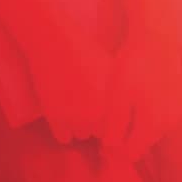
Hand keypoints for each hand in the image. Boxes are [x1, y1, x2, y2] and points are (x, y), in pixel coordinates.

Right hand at [20, 4, 112, 145]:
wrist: (53, 43)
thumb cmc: (85, 52)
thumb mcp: (113, 73)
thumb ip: (120, 97)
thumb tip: (128, 115)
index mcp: (114, 106)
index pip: (117, 128)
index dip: (110, 118)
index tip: (102, 108)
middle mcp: (98, 116)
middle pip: (99, 133)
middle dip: (95, 123)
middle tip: (86, 105)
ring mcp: (76, 119)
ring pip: (81, 135)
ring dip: (78, 125)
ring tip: (73, 106)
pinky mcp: (55, 119)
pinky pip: (63, 138)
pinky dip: (62, 129)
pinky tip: (61, 111)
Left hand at [101, 23, 181, 161]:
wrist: (157, 38)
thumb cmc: (132, 65)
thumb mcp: (117, 95)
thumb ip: (115, 124)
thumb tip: (111, 148)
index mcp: (153, 125)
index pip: (133, 152)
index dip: (116, 153)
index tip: (101, 148)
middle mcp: (170, 123)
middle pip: (145, 142)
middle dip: (127, 142)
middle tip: (108, 134)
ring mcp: (178, 111)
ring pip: (154, 130)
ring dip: (138, 130)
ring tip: (120, 120)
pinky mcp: (181, 99)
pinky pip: (162, 117)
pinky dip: (149, 118)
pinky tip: (138, 106)